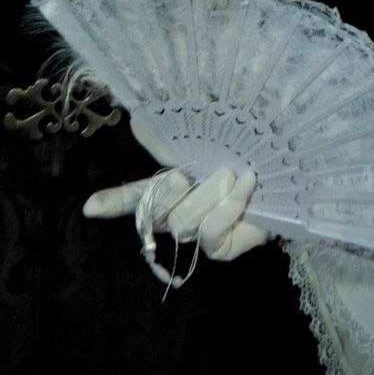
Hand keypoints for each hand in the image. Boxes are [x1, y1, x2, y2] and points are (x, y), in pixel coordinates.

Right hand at [83, 117, 270, 261]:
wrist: (283, 178)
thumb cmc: (244, 158)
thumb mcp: (211, 146)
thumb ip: (177, 141)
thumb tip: (139, 124)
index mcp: (170, 187)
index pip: (133, 198)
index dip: (112, 203)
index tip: (89, 208)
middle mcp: (178, 214)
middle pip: (159, 210)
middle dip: (172, 191)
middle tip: (190, 175)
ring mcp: (198, 235)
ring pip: (185, 220)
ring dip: (211, 193)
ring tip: (232, 174)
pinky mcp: (220, 250)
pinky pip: (212, 232)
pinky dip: (230, 205)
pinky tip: (246, 185)